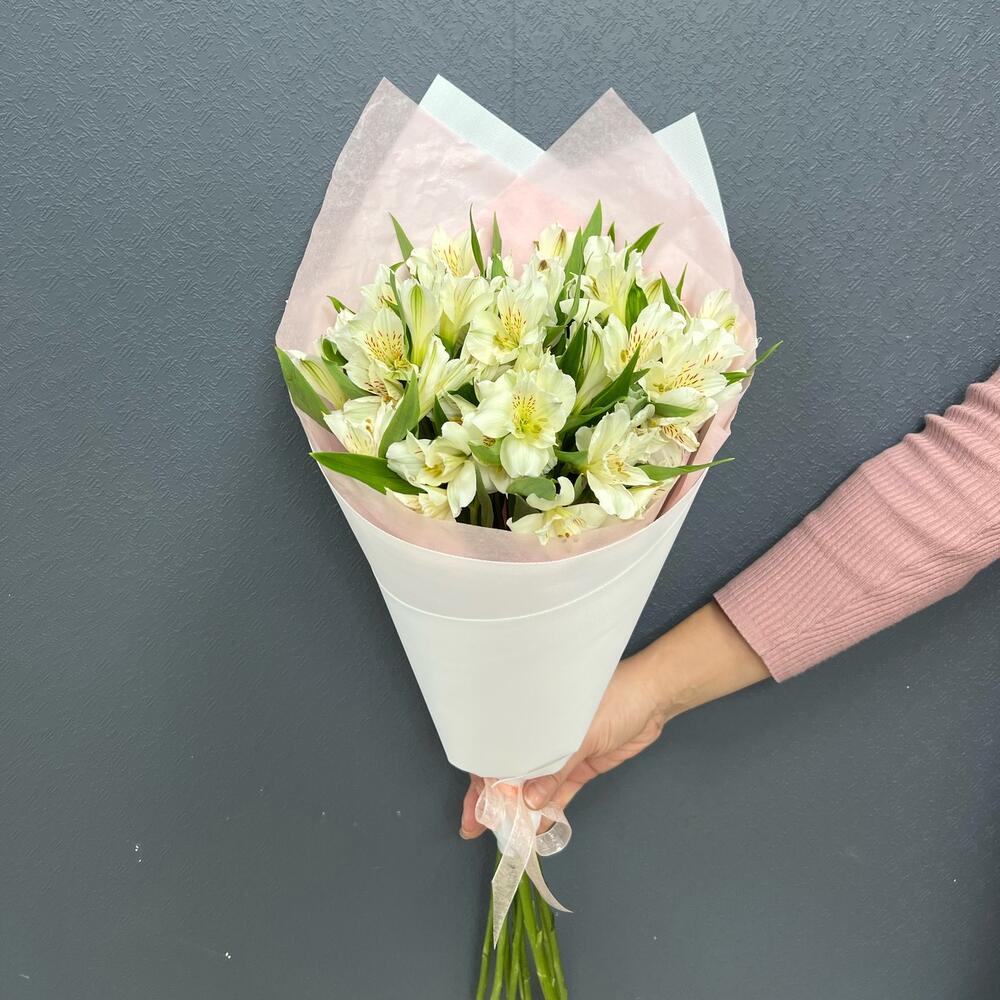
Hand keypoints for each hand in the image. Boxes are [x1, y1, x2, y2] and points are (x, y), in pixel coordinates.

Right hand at [459, 601, 769, 837]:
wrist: (652, 696)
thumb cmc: (611, 698)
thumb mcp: (581, 733)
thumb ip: (555, 769)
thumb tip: (529, 802)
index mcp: (530, 719)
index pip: (497, 753)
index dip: (480, 781)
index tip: (471, 809)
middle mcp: (539, 737)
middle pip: (510, 773)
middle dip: (494, 802)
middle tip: (476, 830)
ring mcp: (561, 755)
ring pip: (533, 788)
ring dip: (521, 812)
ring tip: (509, 838)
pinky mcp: (580, 767)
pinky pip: (559, 794)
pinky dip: (549, 813)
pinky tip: (538, 831)